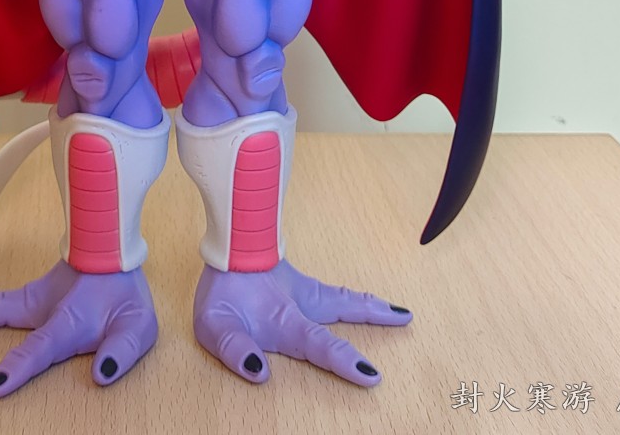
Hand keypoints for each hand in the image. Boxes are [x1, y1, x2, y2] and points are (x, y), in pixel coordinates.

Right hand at [0, 261, 157, 395]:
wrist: (117, 254)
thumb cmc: (126, 293)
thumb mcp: (139, 326)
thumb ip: (122, 351)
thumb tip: (102, 373)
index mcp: (69, 321)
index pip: (40, 349)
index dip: (18, 367)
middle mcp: (46, 309)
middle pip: (6, 314)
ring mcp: (36, 299)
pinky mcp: (33, 296)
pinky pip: (1, 302)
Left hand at [193, 259, 411, 385]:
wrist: (221, 244)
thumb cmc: (219, 290)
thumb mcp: (214, 326)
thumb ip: (235, 350)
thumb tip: (259, 371)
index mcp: (286, 321)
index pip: (320, 345)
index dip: (345, 361)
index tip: (372, 375)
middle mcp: (301, 304)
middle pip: (343, 310)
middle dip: (373, 316)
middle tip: (405, 317)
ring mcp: (300, 289)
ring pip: (340, 297)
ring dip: (367, 304)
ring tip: (396, 311)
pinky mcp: (294, 278)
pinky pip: (330, 290)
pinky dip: (349, 296)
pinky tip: (353, 299)